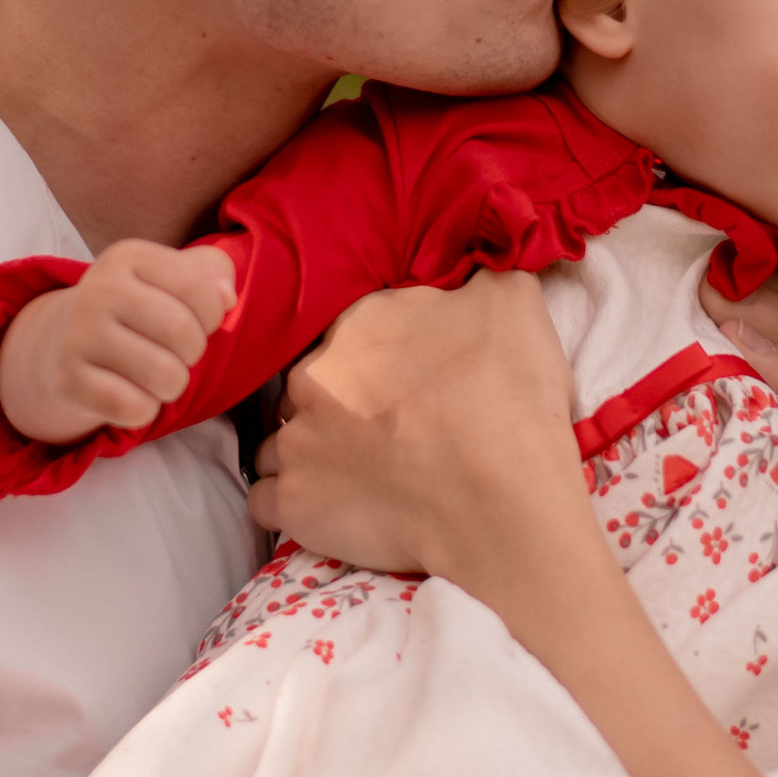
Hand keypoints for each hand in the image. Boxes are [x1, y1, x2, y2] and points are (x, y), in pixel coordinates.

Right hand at [0, 239, 236, 442]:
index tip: (196, 320)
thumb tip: (227, 298)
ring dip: (173, 385)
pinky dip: (144, 410)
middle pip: (182, 332)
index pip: (197, 287)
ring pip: (164, 375)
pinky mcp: (69, 380)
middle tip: (175, 352)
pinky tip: (132, 394)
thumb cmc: (136, 307)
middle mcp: (100, 289)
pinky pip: (134, 408)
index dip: (212, 314)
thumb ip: (213, 272)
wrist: (61, 341)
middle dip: (193, 352)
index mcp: (128, 257)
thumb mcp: (171, 275)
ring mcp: (79, 335)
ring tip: (158, 375)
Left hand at [247, 269, 580, 579]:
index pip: (348, 336)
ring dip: (307, 456)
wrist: (496, 498)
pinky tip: (330, 510)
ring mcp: (295, 443)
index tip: (404, 388)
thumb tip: (475, 267)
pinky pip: (266, 502)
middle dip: (333, 408)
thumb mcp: (511, 301)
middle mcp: (312, 377)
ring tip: (356, 477)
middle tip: (383, 435)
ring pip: (279, 444)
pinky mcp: (293, 504)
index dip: (376, 363)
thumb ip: (483, 274)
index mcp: (358, 325)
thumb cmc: (504, 399)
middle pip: (307, 388)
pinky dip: (293, 506)